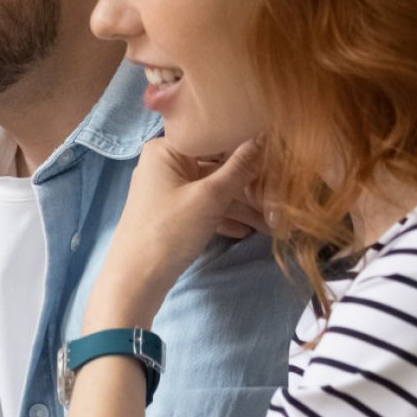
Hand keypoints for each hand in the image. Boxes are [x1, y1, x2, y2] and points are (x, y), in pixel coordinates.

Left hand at [91, 139, 263, 328]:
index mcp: (166, 149)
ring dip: (242, 205)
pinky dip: (226, 216)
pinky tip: (249, 230)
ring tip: (273, 220)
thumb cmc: (169, 231)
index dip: (246, 141)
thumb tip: (267, 134)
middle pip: (216, 164)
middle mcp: (165, 162)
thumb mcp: (210, 197)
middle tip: (280, 193)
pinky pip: (205, 206)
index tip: (277, 150)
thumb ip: (241, 166)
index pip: (213, 135)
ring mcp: (168, 189)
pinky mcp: (173, 212)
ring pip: (213, 189)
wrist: (135, 281)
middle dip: (249, 182)